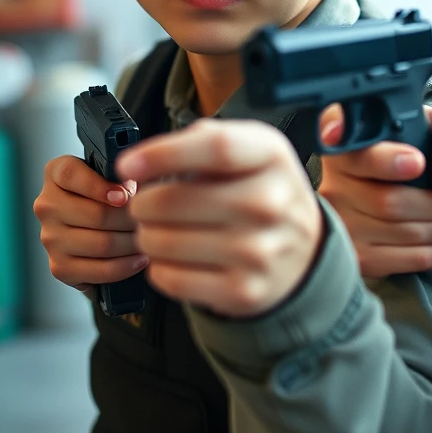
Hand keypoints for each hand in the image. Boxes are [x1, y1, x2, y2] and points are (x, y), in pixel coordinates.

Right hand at [33, 155, 143, 293]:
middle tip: (153, 220)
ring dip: (133, 243)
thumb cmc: (119, 194)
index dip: (100, 186)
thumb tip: (137, 186)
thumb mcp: (121, 174)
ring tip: (151, 238)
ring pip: (101, 244)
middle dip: (132, 219)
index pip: (70, 175)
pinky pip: (98, 270)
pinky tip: (140, 259)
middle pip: (96, 214)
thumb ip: (127, 173)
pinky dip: (126, 266)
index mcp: (56, 173)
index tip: (125, 196)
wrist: (107, 229)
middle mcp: (47, 205)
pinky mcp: (59, 266)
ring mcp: (50, 238)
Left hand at [116, 118, 322, 317]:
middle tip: (145, 205)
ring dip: (148, 236)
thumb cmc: (262, 192)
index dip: (163, 154)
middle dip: (142, 203)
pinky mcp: (244, 291)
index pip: (216, 148)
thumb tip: (141, 161)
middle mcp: (272, 202)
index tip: (127, 165)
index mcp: (272, 157)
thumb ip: (202, 141)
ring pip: (164, 242)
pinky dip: (160, 268)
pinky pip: (170, 278)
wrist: (304, 250)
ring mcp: (260, 250)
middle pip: (174, 199)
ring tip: (161, 231)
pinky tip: (176, 257)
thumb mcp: (252, 150)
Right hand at [318, 101, 431, 277]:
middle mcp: (333, 181)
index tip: (418, 162)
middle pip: (388, 202)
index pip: (358, 153)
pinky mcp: (354, 255)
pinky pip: (398, 260)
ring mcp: (339, 222)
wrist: (422, 172)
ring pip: (398, 232)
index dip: (386, 160)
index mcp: (349, 140)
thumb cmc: (430, 141)